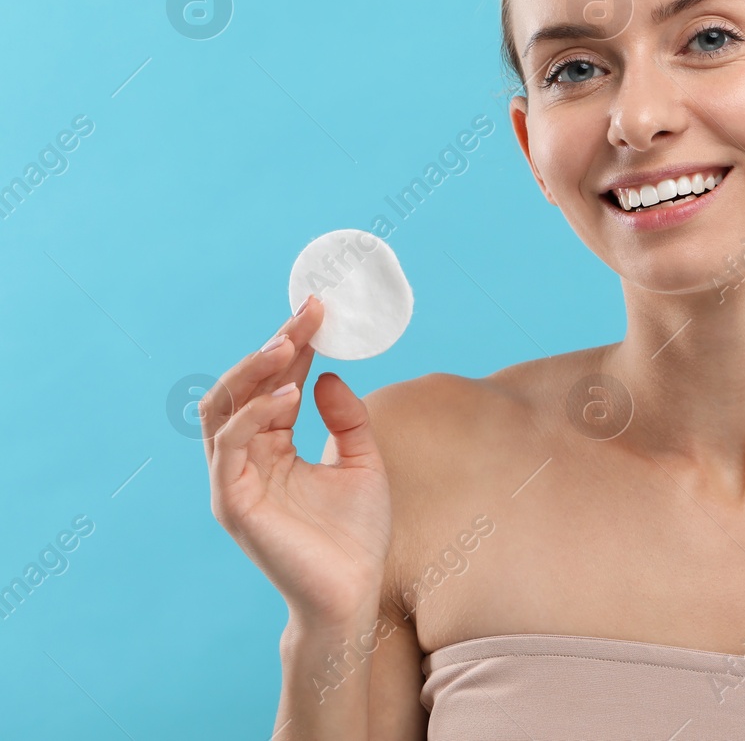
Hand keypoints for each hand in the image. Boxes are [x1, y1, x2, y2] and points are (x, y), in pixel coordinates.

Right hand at [201, 295, 391, 624]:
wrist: (352, 593)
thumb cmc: (354, 534)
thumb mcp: (362, 462)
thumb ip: (347, 419)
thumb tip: (330, 376)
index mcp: (273, 446)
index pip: (273, 384)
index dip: (294, 346)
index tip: (319, 310)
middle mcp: (247, 458)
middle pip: (242, 388)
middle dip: (271, 346)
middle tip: (306, 315)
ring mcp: (235, 480)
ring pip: (223, 410)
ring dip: (254, 371)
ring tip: (290, 343)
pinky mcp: (233, 503)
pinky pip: (230, 449)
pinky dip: (253, 415)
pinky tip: (287, 392)